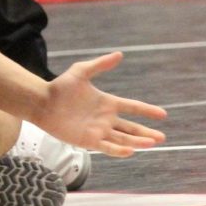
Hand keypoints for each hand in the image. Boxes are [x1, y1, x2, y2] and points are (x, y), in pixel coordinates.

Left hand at [37, 52, 166, 156]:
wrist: (42, 102)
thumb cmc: (60, 87)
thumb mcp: (81, 72)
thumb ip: (100, 65)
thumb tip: (119, 54)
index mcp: (107, 102)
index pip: (132, 107)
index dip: (146, 111)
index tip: (162, 114)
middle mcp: (105, 119)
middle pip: (131, 128)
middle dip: (146, 132)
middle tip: (162, 137)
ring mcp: (98, 131)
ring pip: (123, 139)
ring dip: (137, 142)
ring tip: (152, 142)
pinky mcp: (88, 141)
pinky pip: (107, 148)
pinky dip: (119, 150)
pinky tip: (131, 150)